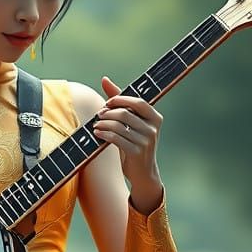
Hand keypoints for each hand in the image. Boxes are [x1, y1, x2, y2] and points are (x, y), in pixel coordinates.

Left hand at [92, 75, 163, 196]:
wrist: (143, 172)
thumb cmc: (134, 142)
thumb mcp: (130, 122)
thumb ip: (119, 101)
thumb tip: (105, 79)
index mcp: (155, 117)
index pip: (138, 102)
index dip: (120, 100)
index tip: (107, 103)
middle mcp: (153, 128)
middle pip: (125, 113)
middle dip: (108, 113)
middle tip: (98, 115)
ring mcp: (146, 141)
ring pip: (119, 126)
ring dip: (104, 124)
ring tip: (96, 125)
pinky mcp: (137, 152)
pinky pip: (116, 139)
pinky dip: (104, 134)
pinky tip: (98, 133)